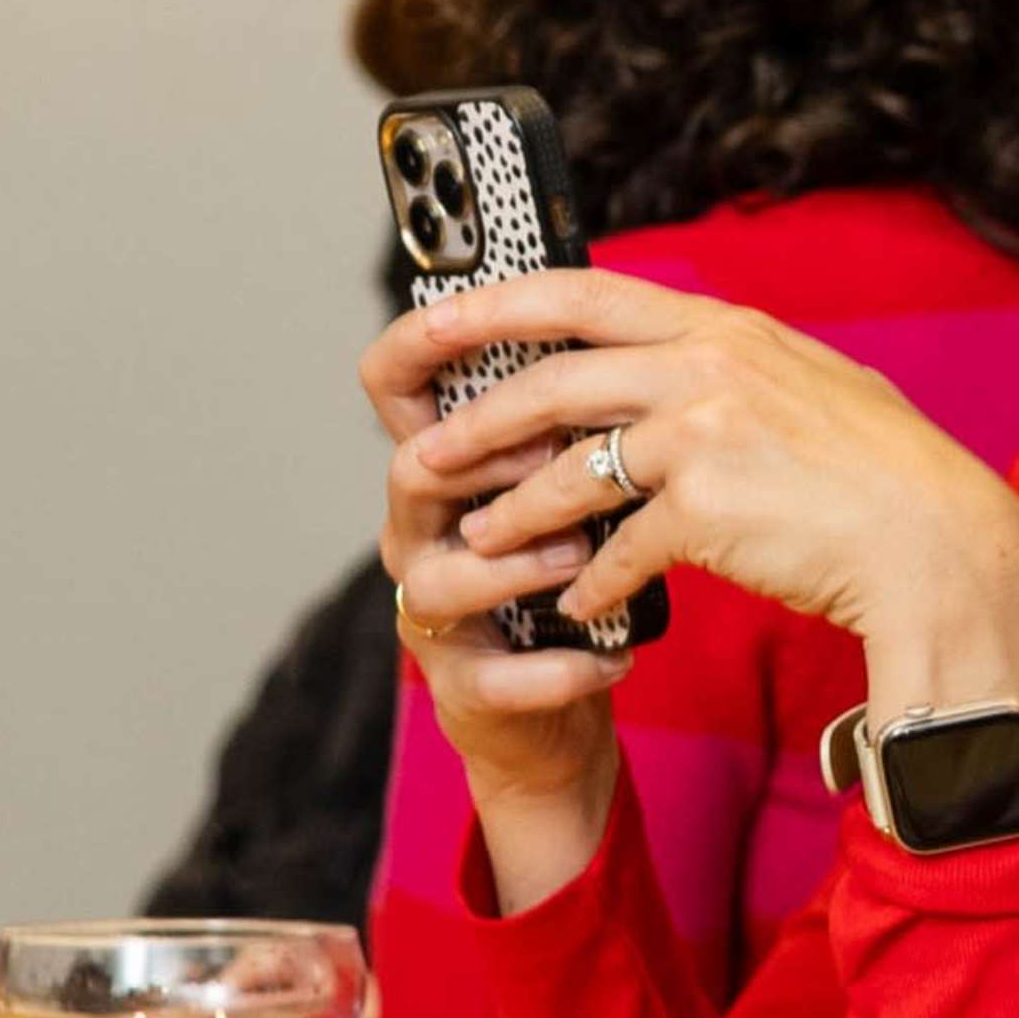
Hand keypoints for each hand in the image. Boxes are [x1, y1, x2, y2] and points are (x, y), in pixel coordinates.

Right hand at [366, 272, 627, 891]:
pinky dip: (558, 668)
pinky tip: (614, 657)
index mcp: (450, 469)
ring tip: (586, 556)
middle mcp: (423, 533)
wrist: (570, 703)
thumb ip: (578, 411)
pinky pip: (496, 676)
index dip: (414, 346)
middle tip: (564, 453)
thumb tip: (620, 316)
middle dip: (487, 457)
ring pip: (443, 575)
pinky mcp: (466, 687)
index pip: (397, 391)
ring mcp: (435, 613)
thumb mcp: (581, 481)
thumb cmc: (580, 574)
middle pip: (413, 470)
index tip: (458, 315)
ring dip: (517, 562)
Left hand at [369, 271, 1018, 723]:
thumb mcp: (806, 383)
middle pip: (550, 379)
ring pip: (567, 468)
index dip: (492, 307)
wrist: (940, 544)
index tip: (431, 323)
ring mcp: (704, 431)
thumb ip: (731, 366)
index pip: (579, 290)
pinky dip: (590, 584)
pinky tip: (578, 608)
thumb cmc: (882, 476)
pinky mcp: (705, 507)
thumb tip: (669, 356)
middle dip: (474, 422)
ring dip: (514, 514)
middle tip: (422, 455)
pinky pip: (616, 548)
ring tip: (478, 542)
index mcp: (724, 326)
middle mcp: (707, 363)